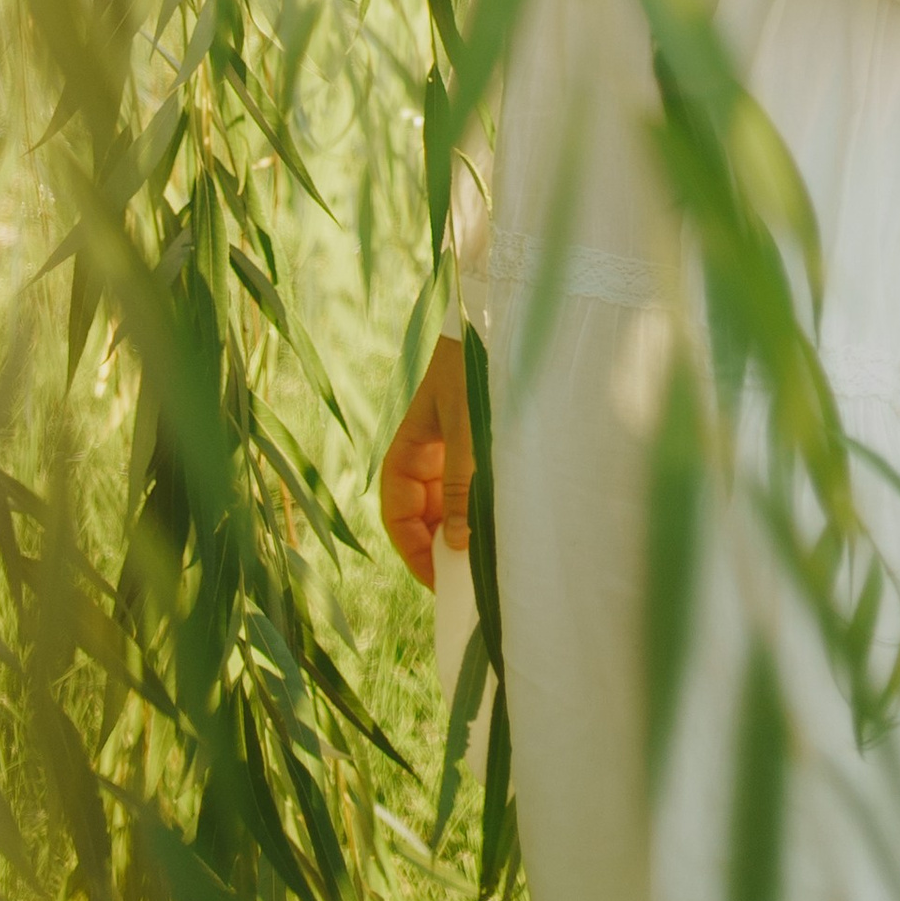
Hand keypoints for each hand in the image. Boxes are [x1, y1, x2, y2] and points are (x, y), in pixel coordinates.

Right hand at [379, 329, 472, 588]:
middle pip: (423, 516)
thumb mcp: (466, 424)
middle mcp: (424, 456)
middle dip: (442, 548)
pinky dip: (480, 509)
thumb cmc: (472, 365)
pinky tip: (501, 523)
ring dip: (463, 530)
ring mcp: (447, 452)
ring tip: (490, 557)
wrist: (491, 319)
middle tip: (473, 581)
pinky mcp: (472, 447)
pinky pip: (468, 488)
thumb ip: (461, 480)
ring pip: (447, 506)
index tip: (441, 582)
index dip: (414, 552)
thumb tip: (456, 542)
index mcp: (407, 451)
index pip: (398, 515)